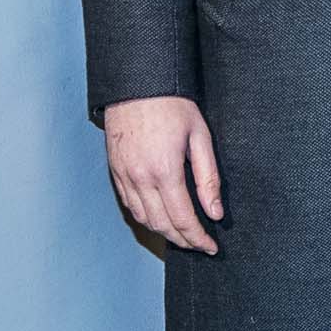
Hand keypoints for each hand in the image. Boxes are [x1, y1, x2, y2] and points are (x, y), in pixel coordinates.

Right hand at [102, 95, 224, 253]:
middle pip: (162, 225)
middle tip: (200, 245)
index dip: (198, 239)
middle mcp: (140, 178)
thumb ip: (209, 179)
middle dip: (183, 241)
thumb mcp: (200, 137)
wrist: (136, 83)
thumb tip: (215, 212)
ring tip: (183, 236)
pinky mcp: (115, 171)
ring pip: (144, 219)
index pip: (183, 219)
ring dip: (164, 233)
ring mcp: (124, 176)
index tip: (211, 247)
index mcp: (165, 171)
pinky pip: (130, 205)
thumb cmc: (172, 105)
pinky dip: (146, 218)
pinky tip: (160, 218)